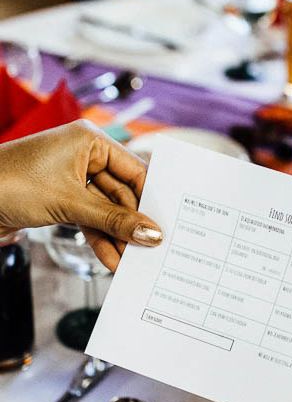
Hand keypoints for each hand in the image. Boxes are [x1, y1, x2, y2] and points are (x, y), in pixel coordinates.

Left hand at [0, 120, 161, 270]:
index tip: (166, 225)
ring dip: (117, 237)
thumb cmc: (9, 183)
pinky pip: (91, 219)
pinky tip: (111, 258)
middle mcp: (84, 155)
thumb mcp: (71, 204)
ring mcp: (73, 178)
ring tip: (130, 261)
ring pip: (108, 210)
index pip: (135, 171)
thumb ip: (115, 220)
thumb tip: (151, 233)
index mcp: (89, 140)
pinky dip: (100, 238)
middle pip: (123, 194)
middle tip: (149, 250)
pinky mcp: (63, 198)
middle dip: (132, 225)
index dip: (151, 199)